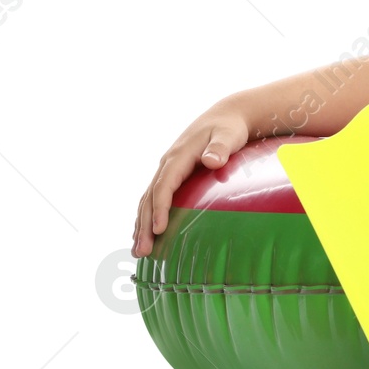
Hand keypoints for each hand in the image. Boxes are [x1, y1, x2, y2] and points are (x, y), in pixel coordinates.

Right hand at [132, 106, 250, 255]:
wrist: (227, 116)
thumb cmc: (230, 128)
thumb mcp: (229, 135)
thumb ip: (220, 148)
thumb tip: (211, 160)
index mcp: (178, 156)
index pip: (164, 186)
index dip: (160, 209)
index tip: (159, 230)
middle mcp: (168, 163)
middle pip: (150, 198)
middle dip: (144, 225)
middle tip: (141, 252)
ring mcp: (168, 169)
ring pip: (148, 200)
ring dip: (141, 225)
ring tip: (138, 251)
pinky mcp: (172, 174)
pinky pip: (155, 197)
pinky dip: (148, 216)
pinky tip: (146, 234)